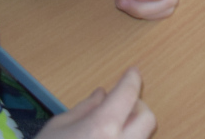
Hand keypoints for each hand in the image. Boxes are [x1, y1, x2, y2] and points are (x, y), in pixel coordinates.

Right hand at [39, 68, 154, 138]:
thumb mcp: (57, 127)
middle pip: (147, 118)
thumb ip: (84, 108)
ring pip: (142, 138)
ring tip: (110, 128)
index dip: (131, 79)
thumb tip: (102, 94)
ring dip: (132, 129)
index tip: (132, 72)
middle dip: (136, 107)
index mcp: (102, 127)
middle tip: (118, 104)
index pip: (128, 94)